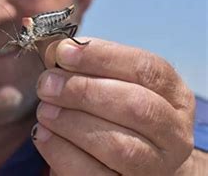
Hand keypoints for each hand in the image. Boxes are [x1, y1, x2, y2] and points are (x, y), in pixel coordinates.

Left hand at [32, 38, 194, 175]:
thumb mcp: (112, 84)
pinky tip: (42, 134)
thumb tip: (55, 51)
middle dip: (83, 91)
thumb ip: (88, 67)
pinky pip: (92, 175)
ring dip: (71, 122)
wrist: (135, 164)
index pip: (145, 69)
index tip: (63, 52)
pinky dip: (61, 151)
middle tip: (46, 84)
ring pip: (118, 146)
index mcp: (173, 95)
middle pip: (135, 106)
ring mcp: (154, 166)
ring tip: (43, 110)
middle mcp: (173, 133)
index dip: (102, 57)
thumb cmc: (117, 114)